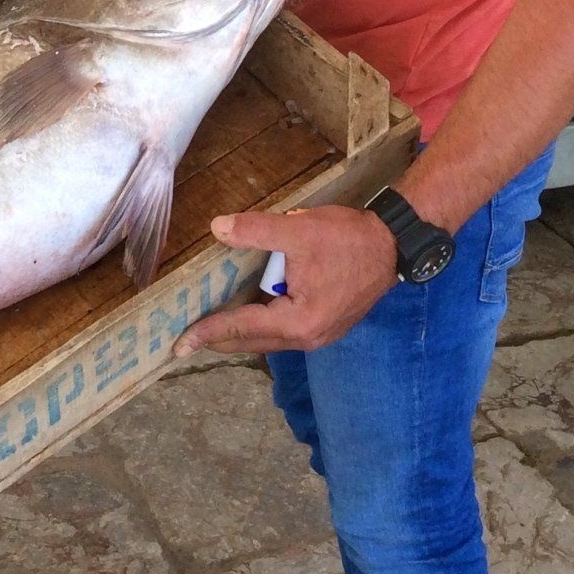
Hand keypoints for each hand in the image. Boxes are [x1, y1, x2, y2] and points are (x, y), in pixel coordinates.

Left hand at [172, 205, 396, 357]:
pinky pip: (284, 331)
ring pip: (269, 339)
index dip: (208, 332)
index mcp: (298, 322)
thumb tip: (217, 229)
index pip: (242, 328)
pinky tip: (251, 311)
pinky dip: (262, 324)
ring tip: (212, 326)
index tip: (179, 344)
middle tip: (187, 340)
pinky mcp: (326, 324)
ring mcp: (320, 334)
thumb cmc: (348, 239)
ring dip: (241, 332)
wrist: (393, 246)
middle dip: (219, 339)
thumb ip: (256, 231)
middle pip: (253, 342)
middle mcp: (308, 337)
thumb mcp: (299, 231)